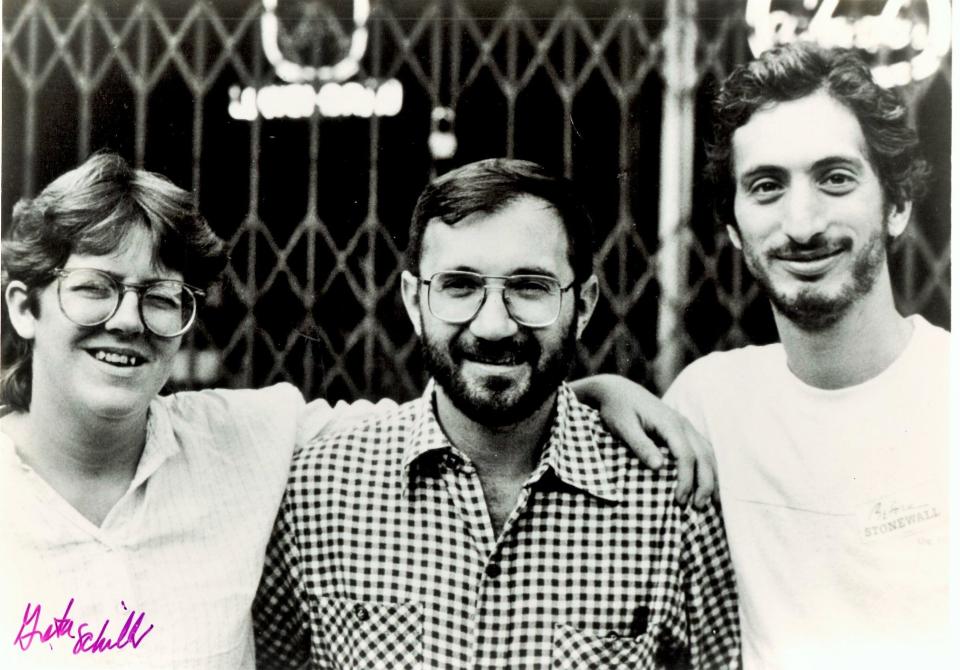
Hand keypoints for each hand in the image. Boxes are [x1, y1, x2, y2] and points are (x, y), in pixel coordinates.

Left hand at [569, 374, 717, 507]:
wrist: (616, 390)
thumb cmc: (616, 409)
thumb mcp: (623, 427)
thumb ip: (640, 445)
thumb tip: (659, 467)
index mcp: (669, 423)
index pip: (686, 456)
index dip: (685, 481)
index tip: (679, 502)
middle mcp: (682, 424)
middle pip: (703, 456)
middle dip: (704, 484)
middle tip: (698, 509)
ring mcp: (685, 426)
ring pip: (708, 453)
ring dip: (711, 478)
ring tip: (710, 503)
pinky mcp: (682, 430)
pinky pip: (703, 450)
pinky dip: (708, 468)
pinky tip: (707, 485)